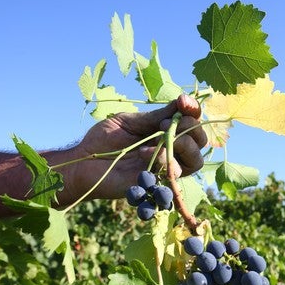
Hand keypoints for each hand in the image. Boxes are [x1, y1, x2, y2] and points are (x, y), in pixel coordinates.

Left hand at [65, 94, 206, 200]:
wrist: (83, 161)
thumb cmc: (104, 140)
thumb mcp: (132, 121)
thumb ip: (157, 116)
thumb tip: (183, 100)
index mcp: (167, 134)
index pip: (193, 123)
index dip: (194, 111)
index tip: (183, 101)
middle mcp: (171, 152)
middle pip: (201, 142)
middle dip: (191, 128)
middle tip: (166, 123)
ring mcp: (165, 169)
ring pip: (196, 161)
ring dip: (183, 144)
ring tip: (160, 134)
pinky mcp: (157, 184)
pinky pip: (174, 173)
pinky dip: (163, 159)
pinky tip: (143, 152)